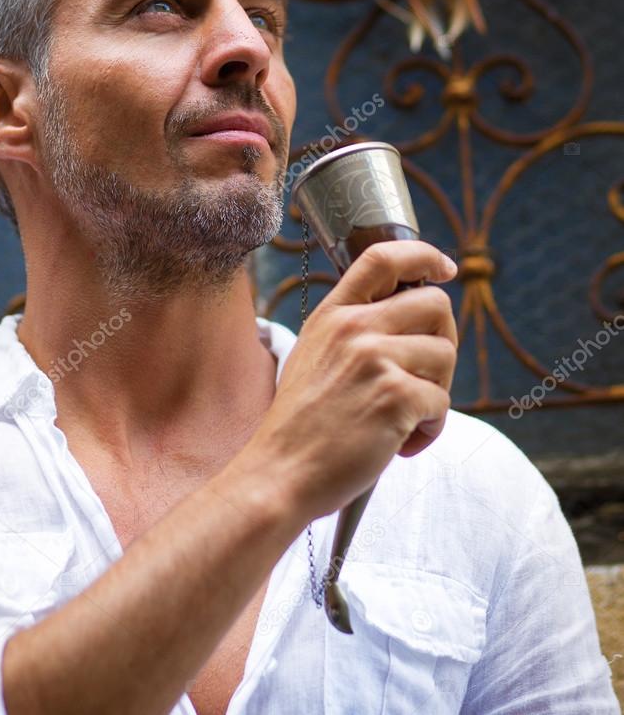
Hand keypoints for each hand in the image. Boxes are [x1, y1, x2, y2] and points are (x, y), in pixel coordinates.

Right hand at [243, 240, 457, 521]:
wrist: (280, 472)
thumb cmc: (302, 425)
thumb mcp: (314, 355)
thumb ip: (354, 330)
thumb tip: (410, 316)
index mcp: (334, 314)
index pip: (383, 257)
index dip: (424, 255)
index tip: (444, 269)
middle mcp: (354, 328)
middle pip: (435, 304)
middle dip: (443, 341)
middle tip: (425, 377)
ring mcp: (375, 359)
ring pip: (446, 355)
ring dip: (437, 392)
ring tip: (404, 419)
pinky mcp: (395, 396)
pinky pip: (442, 402)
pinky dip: (430, 429)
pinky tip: (401, 444)